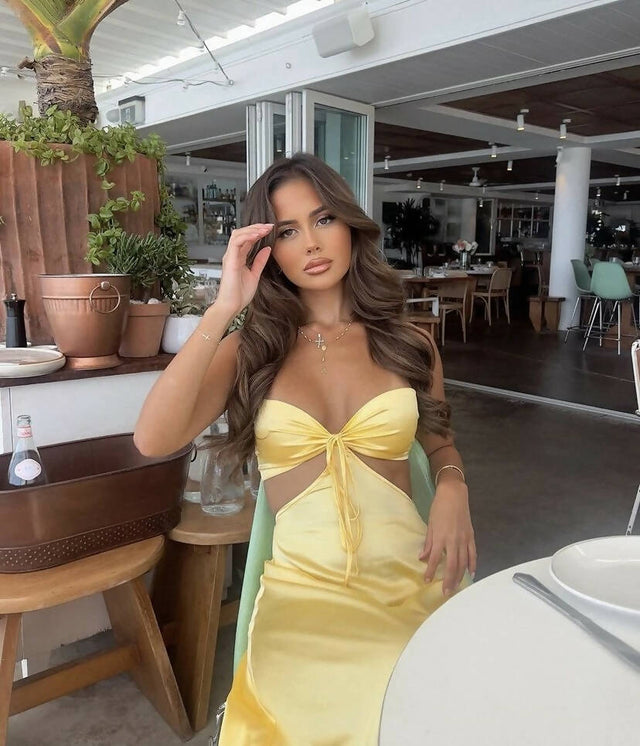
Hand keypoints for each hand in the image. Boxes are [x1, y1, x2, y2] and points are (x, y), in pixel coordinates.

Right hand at [215, 224, 273, 312]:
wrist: (232, 306)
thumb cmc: (239, 294)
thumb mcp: (255, 274)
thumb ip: (260, 261)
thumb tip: (267, 249)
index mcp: (238, 258)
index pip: (247, 239)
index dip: (258, 232)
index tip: (270, 230)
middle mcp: (233, 255)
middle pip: (241, 233)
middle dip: (256, 227)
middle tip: (269, 226)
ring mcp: (230, 257)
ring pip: (238, 234)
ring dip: (252, 230)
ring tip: (264, 229)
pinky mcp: (230, 260)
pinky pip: (236, 242)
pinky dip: (247, 236)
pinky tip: (257, 235)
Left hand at [419, 479, 475, 595]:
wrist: (454, 495)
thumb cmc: (439, 508)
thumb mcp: (430, 524)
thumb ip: (428, 542)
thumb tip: (422, 557)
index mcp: (440, 537)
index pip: (435, 559)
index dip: (431, 571)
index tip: (427, 581)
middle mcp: (453, 541)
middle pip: (452, 565)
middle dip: (449, 580)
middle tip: (446, 592)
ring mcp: (464, 539)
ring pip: (463, 563)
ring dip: (460, 576)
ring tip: (456, 587)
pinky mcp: (471, 536)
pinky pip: (473, 554)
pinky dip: (472, 565)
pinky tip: (471, 574)